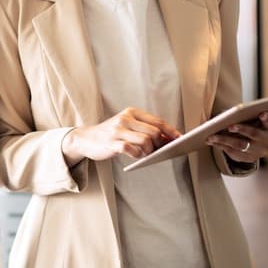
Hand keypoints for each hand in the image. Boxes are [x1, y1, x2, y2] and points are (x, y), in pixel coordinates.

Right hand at [62, 107, 180, 163]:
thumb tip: (169, 139)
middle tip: (157, 150)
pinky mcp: (111, 143)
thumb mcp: (127, 126)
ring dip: (149, 151)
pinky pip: (132, 150)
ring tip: (145, 154)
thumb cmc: (111, 134)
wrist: (86, 138)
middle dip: (160, 143)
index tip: (180, 139)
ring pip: (146, 141)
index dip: (171, 131)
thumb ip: (145, 129)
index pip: (157, 121)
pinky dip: (138, 155)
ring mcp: (118, 130)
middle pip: (154, 132)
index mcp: (132, 112)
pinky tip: (136, 155)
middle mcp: (125, 119)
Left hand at [206, 111, 267, 162]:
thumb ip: (247, 114)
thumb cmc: (251, 124)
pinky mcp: (248, 158)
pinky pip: (232, 152)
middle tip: (230, 126)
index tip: (262, 113)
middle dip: (242, 129)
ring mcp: (259, 151)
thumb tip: (227, 113)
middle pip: (255, 134)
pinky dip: (220, 145)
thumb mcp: (253, 118)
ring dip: (224, 139)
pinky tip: (210, 140)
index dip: (267, 118)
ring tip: (212, 136)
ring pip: (240, 145)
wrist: (254, 144)